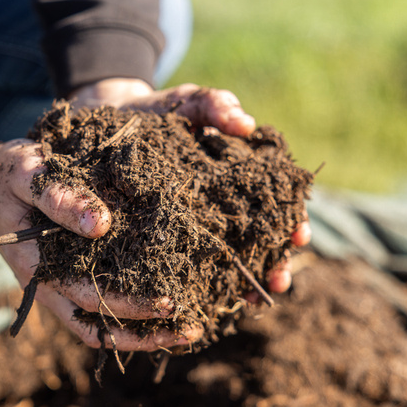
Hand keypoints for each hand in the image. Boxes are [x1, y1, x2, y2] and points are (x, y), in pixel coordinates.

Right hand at [0, 120, 201, 350]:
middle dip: (147, 331)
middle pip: (99, 326)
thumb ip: (60, 197)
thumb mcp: (29, 175)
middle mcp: (48, 286)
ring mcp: (57, 285)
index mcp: (38, 266)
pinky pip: (97, 308)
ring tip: (188, 329)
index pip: (88, 300)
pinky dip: (128, 316)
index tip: (171, 302)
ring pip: (100, 327)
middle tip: (193, 325)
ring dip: (141, 334)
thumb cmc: (7, 175)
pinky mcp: (66, 275)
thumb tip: (102, 224)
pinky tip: (162, 308)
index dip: (129, 308)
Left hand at [72, 78, 311, 299]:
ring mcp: (196, 226)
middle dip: (274, 263)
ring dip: (245, 282)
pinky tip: (206, 303)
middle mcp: (223, 205)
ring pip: (228, 261)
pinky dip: (199, 286)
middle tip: (280, 282)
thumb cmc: (154, 114)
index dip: (292, 220)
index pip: (276, 202)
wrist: (107, 122)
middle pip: (259, 240)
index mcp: (238, 176)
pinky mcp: (164, 239)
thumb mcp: (184, 103)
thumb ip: (213, 105)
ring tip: (253, 301)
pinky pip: (187, 268)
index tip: (299, 236)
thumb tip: (245, 122)